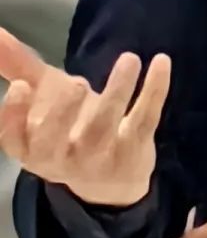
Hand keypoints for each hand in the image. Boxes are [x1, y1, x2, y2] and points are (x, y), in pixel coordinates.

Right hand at [0, 27, 170, 207]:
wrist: (110, 178)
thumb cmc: (66, 125)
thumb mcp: (42, 96)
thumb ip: (17, 66)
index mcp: (31, 147)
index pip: (13, 138)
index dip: (13, 116)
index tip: (21, 87)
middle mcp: (59, 158)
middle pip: (53, 141)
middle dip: (63, 112)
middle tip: (78, 84)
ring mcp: (98, 158)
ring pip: (104, 127)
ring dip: (117, 91)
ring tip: (128, 59)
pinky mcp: (133, 151)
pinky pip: (144, 120)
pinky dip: (154, 91)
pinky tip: (160, 61)